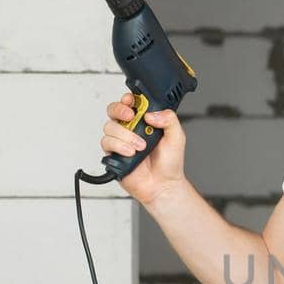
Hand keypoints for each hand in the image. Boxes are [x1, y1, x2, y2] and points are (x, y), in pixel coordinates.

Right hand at [100, 91, 186, 206]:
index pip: (131, 102)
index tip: (132, 100)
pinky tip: (131, 153)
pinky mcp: (113, 154)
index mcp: (144, 121)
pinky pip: (106, 143)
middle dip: (120, 109)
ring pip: (110, 126)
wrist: (163, 185)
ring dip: (126, 135)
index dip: (128, 98)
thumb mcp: (177, 137)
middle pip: (114, 110)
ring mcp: (120, 141)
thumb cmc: (169, 163)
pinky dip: (119, 146)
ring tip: (141, 146)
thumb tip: (152, 113)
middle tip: (131, 116)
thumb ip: (169, 119)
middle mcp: (130, 129)